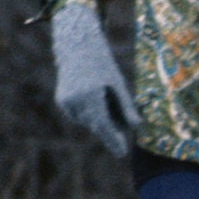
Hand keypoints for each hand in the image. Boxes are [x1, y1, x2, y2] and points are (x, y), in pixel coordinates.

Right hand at [51, 3, 134, 156]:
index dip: (113, 140)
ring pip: (88, 121)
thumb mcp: (118, 83)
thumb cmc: (103, 63)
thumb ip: (127, 106)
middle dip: (110, 129)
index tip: (122, 153)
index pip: (103, 125)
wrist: (77, 46)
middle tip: (123, 126)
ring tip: (107, 100)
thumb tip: (137, 126)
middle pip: (96, 125)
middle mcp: (76, 100)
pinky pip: (80, 115)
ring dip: (100, 119)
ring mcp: (66, 101)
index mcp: (91, 95)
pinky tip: (94, 96)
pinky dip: (90, 112)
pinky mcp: (61, 100)